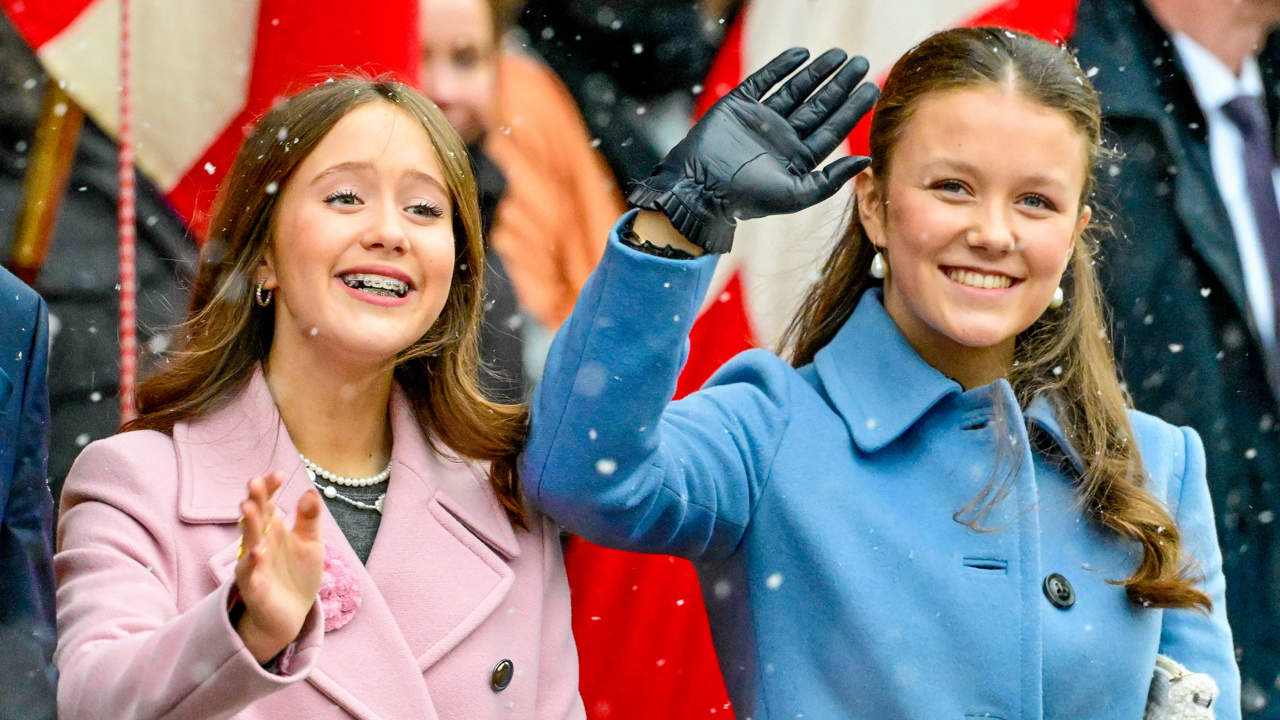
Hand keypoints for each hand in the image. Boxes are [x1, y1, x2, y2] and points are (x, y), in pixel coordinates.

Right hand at [232, 472, 323, 662]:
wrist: (291, 614)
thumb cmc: (297, 574)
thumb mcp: (311, 543)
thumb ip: (309, 518)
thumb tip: (309, 491)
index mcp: (273, 529)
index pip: (268, 503)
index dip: (270, 489)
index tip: (279, 474)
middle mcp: (260, 543)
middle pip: (255, 518)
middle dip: (255, 500)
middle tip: (255, 482)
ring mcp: (254, 564)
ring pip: (249, 542)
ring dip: (249, 525)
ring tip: (248, 507)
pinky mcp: (254, 587)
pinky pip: (250, 573)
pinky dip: (253, 562)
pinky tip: (258, 551)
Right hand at [628, 47, 878, 252]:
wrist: (700, 188)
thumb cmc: (747, 199)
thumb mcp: (796, 195)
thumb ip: (831, 179)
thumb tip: (866, 161)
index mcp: (797, 159)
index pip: (831, 128)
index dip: (852, 108)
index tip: (871, 87)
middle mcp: (782, 138)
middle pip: (818, 106)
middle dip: (840, 85)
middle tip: (861, 64)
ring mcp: (761, 120)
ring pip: (795, 90)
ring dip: (817, 72)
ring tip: (839, 55)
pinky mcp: (738, 106)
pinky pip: (764, 81)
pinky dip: (781, 66)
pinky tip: (802, 54)